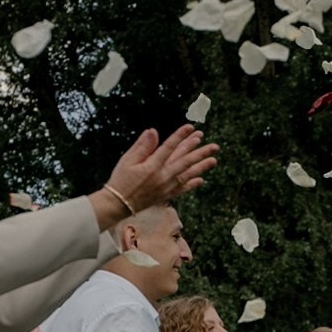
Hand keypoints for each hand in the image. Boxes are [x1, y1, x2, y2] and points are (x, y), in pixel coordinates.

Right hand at [103, 125, 220, 217]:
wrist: (118, 204)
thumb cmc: (120, 179)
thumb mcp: (127, 160)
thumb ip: (142, 146)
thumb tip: (153, 131)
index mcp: (152, 166)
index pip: (169, 147)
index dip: (180, 136)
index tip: (191, 127)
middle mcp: (162, 176)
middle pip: (184, 161)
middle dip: (199, 151)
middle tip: (213, 144)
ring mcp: (166, 187)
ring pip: (187, 174)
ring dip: (201, 166)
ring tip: (213, 159)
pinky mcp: (165, 195)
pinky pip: (182, 189)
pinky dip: (192, 184)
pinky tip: (201, 179)